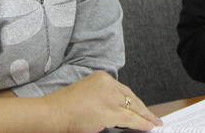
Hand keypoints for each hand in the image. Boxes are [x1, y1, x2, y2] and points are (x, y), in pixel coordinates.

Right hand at [40, 71, 161, 132]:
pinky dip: (141, 123)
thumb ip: (104, 99)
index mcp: (101, 77)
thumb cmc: (64, 108)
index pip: (124, 90)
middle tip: (153, 118)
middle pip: (130, 98)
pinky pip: (129, 119)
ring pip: (132, 108)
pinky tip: (147, 126)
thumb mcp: (88, 95)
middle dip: (143, 109)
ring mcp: (108, 97)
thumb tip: (122, 111)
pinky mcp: (107, 112)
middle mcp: (107, 84)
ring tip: (153, 124)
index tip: (143, 108)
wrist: (51, 113)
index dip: (135, 102)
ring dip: (145, 117)